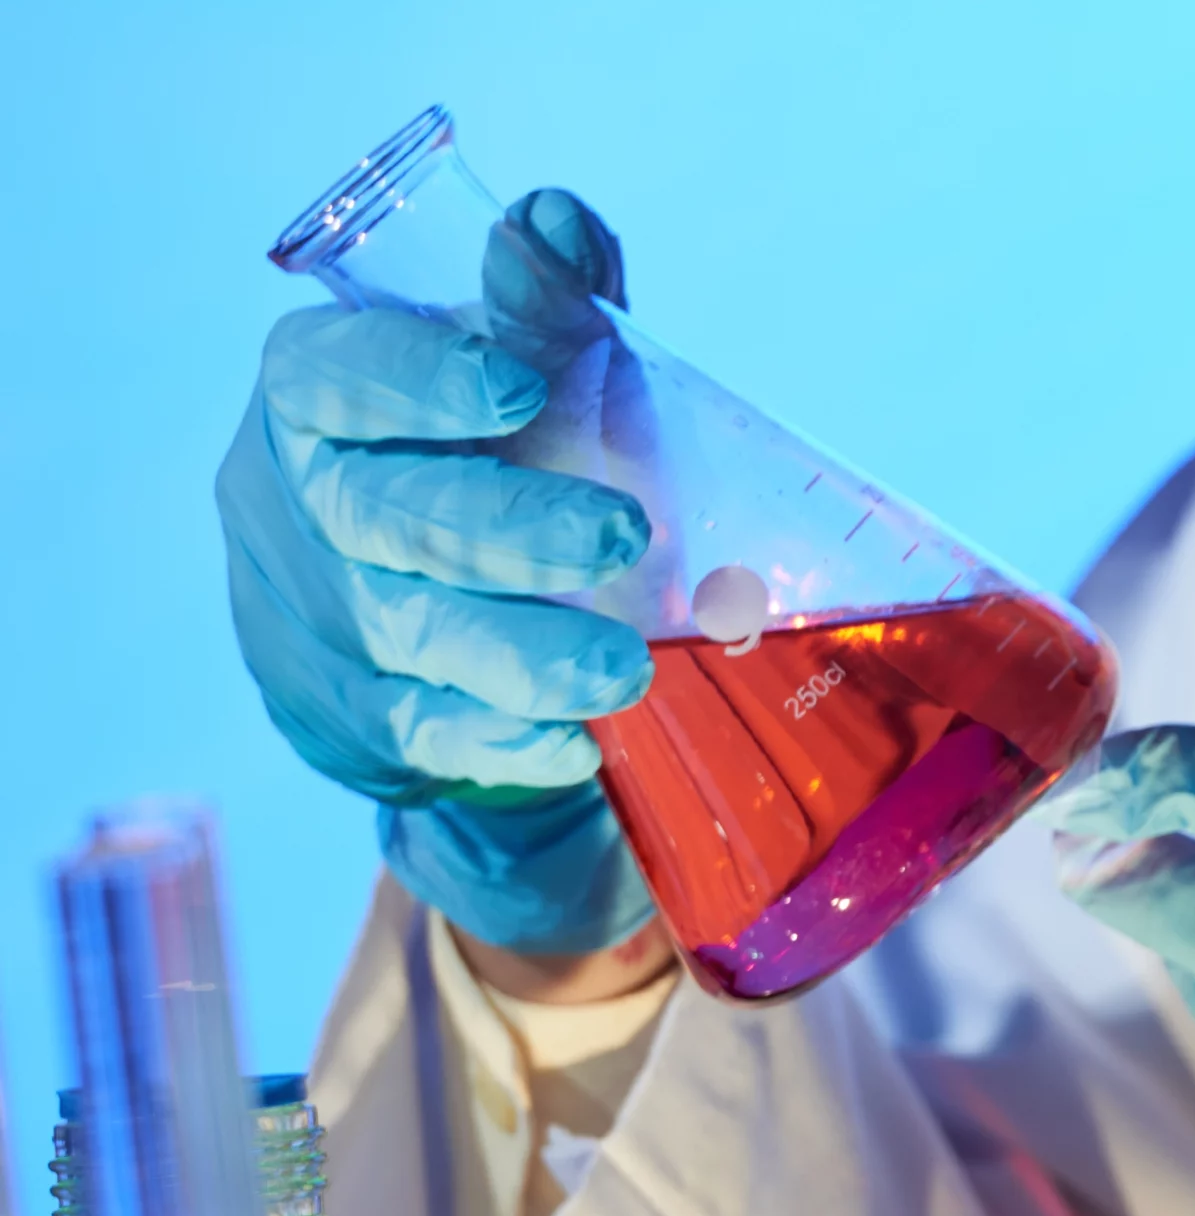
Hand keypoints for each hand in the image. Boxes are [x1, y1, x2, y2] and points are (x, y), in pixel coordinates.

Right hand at [215, 190, 657, 955]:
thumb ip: (545, 301)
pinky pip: (423, 732)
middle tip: (622, 533)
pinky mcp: (352, 715)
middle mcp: (298, 505)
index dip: (414, 377)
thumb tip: (550, 225)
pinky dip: (502, 738)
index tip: (516, 383)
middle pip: (379, 518)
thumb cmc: (487, 448)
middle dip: (504, 527)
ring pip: (406, 636)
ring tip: (624, 667)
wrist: (436, 599)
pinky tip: (575, 740)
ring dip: (522, 653)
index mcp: (316, 397)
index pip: (331, 376)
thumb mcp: (520, 362)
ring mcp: (318, 617)